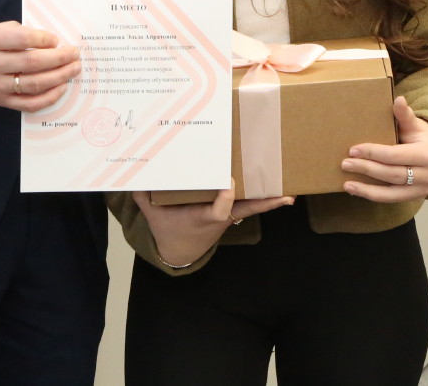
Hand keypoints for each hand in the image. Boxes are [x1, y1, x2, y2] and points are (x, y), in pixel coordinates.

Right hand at [0, 21, 80, 112]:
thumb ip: (17, 33)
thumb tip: (50, 42)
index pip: (22, 39)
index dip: (44, 39)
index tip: (57, 40)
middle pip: (33, 62)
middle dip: (60, 58)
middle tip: (75, 53)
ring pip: (35, 84)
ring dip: (60, 76)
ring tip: (74, 68)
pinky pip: (29, 103)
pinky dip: (49, 97)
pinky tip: (61, 87)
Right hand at [132, 188, 291, 267]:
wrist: (179, 250)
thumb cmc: (167, 228)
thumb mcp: (153, 214)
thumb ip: (144, 197)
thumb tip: (136, 176)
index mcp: (202, 217)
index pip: (218, 209)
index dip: (225, 198)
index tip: (229, 182)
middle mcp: (220, 216)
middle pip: (246, 210)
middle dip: (264, 202)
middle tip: (284, 194)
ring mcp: (228, 216)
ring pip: (252, 207)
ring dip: (270, 200)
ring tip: (290, 191)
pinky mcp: (231, 212)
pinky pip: (251, 205)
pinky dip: (266, 200)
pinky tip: (284, 192)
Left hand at [341, 97, 427, 202]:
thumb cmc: (423, 137)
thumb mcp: (416, 124)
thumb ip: (405, 115)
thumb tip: (399, 99)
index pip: (395, 155)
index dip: (373, 153)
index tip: (353, 149)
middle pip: (392, 174)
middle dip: (367, 169)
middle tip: (345, 163)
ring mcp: (423, 189)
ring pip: (392, 193)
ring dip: (367, 189)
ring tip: (347, 184)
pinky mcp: (416, 197)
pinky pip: (392, 199)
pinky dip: (373, 195)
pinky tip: (356, 191)